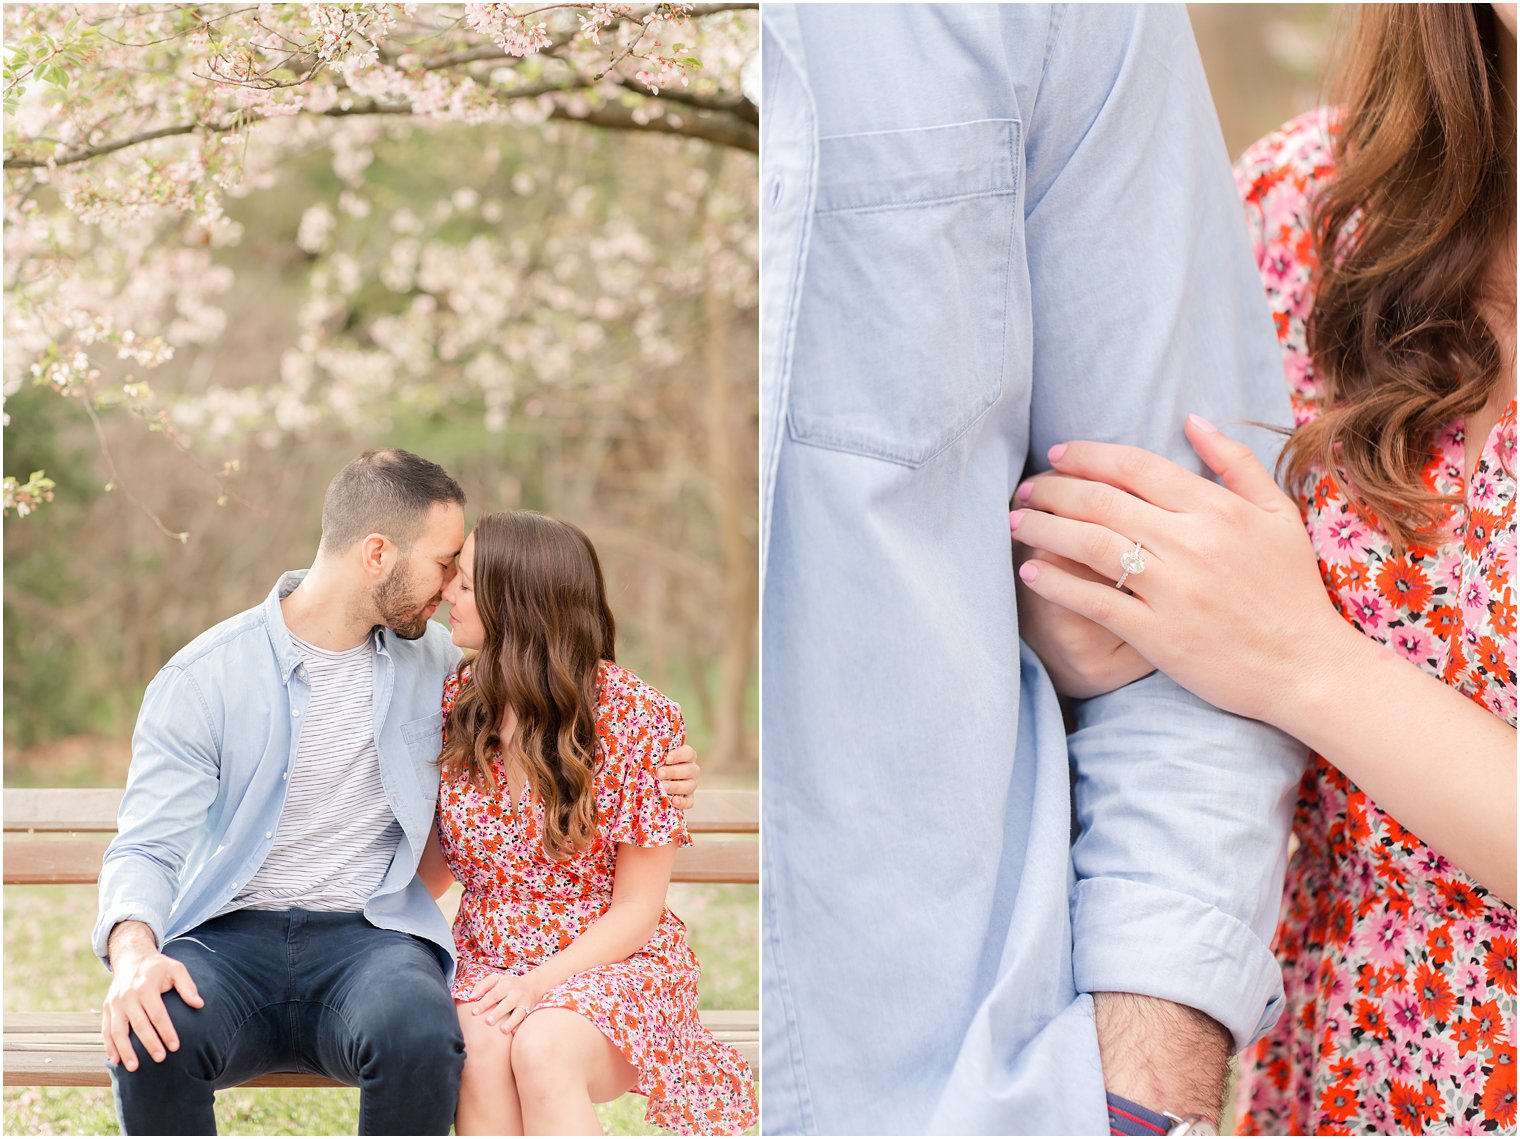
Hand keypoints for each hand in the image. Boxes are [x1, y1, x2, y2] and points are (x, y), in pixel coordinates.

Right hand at [101, 948, 203, 1071]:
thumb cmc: (159, 967)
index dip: (166, 1031)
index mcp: (145, 986)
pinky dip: (109, 1046)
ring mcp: (114, 1003)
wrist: (132, 958)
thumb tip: (199, 1004)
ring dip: (125, 1050)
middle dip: (149, 1043)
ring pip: (117, 1031)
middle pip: (138, 1024)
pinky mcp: (107, 1008)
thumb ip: (187, 986)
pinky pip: (106, 1030)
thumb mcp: (176, 969)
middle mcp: (127, 996)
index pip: (157, 1013)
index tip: (175, 1046)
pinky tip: (115, 1060)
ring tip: (134, 1068)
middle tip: (160, 1059)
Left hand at [463, 970, 547, 1034]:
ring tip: (503, 1030)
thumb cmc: (508, 984)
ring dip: (511, 1022)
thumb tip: (470, 997)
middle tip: (488, 1022)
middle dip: (497, 1013)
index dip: (484, 1003)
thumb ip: (482, 986)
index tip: (474, 1012)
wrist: (532, 985)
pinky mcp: (529, 1011)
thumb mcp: (496, 979)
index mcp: (505, 985)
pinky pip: (525, 1020)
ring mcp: (523, 1003)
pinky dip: (520, 1026)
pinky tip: (514, 1033)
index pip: (493, 994)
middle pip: (506, 1004)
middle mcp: (515, 994)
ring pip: (518, 1013)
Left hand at [656, 743, 699, 809]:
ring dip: (677, 786)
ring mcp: (690, 785)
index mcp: (686, 757)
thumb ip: (651, 751)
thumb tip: (641, 740)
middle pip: (690, 769)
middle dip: (674, 771)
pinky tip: (673, 801)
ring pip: (690, 785)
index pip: (688, 753)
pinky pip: (690, 802)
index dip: (679, 755)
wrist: (651, 784)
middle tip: (659, 773)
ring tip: (663, 787)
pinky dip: (683, 802)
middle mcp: (691, 770)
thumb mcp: (652, 756)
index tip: (666, 758)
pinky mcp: (688, 799)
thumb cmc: (651, 765)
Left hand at [1011, 415, 1344, 724]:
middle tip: (1024, 489)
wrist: (1308, 668)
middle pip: (1103, 500)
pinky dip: (1056, 583)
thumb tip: (1190, 419)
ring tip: (1015, 524)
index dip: (1088, 455)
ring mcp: (1173, 589)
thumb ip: (1235, 463)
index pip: (1136, 466)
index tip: (1056, 455)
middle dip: (1053, 489)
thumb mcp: (1277, 515)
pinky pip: (1094, 600)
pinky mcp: (1158, 635)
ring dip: (1043, 529)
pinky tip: (1030, 572)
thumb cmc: (1292, 590)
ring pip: (1090, 544)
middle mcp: (1192, 543)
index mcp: (1218, 510)